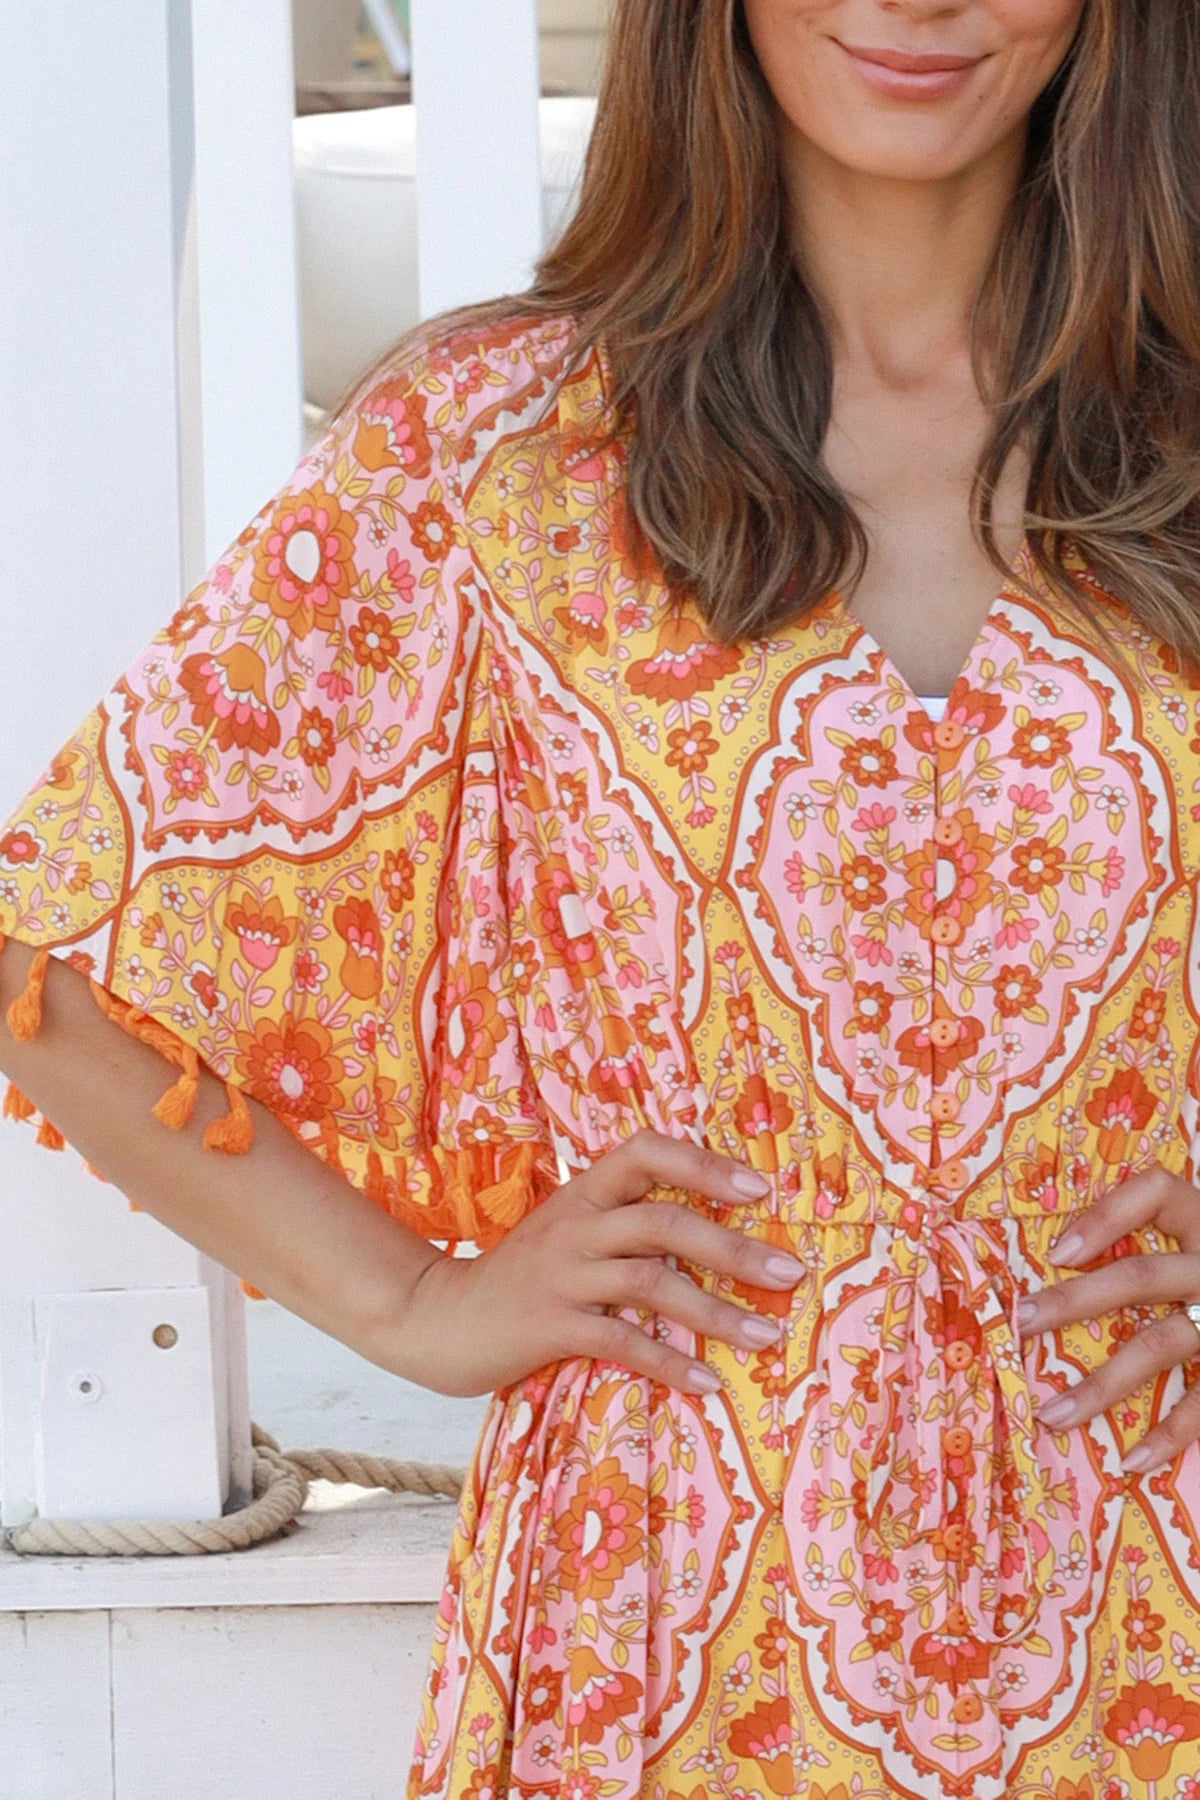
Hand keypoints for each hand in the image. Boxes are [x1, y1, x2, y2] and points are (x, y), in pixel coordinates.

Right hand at [386, 1129, 805, 1398]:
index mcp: (584, 1190)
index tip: (760, 1189)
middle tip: (788, 1272)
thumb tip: (710, 1228)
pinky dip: (671, 1362)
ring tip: (766, 1335)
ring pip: (651, 1280)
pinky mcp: (549, 1325)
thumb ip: (623, 1219)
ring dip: (717, 1311)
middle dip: (733, 1248)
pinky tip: (706, 1383)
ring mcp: (561, 1273)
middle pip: (664, 1220)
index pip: (645, 1151)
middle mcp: (575, 1223)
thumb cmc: (522, 1275)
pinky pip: (622, 1340)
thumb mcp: (569, 1229)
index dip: (704, 1164)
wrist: (439, 1316)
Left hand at [1016, 1163, 1199, 1471]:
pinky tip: (1131, 1460)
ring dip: (1103, 1384)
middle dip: (1076, 1300)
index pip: (1158, 1193)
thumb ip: (1155, 1231)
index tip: (1056, 1251)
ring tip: (1053, 1414)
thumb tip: (1064, 1250)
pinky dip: (1170, 1434)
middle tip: (1023, 1321)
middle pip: (1143, 1275)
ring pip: (1160, 1344)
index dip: (1106, 1216)